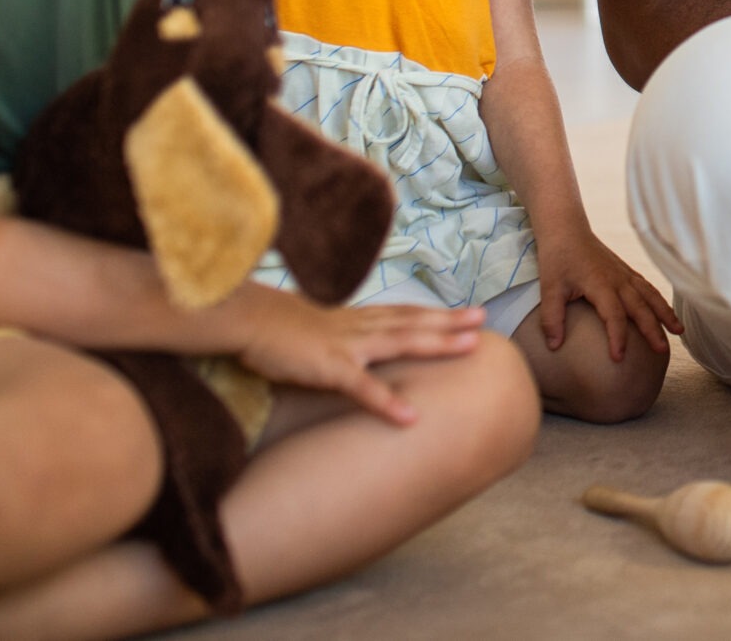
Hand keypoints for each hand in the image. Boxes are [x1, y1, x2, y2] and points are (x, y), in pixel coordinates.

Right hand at [230, 288, 485, 424]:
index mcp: (355, 319)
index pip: (405, 313)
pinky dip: (388, 402)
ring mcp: (346, 346)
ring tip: (471, 348)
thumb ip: (338, 338)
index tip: (469, 313)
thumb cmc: (273, 328)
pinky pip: (362, 388)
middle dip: (451, 322)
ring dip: (437, 344)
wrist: (244, 320)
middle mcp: (358, 327)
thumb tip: (350, 351)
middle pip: (414, 321)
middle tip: (486, 321)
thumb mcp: (314, 330)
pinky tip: (411, 417)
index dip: (438, 314)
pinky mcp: (328, 369)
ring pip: (401, 342)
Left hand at [534, 225, 683, 362]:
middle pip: (640, 307)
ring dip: (665, 314)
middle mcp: (618, 280)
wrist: (567, 230)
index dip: (617, 337)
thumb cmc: (557, 259)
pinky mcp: (626, 272)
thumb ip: (551, 318)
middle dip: (652, 330)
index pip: (614, 315)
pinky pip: (648, 288)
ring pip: (650, 296)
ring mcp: (625, 274)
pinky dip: (660, 301)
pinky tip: (667, 313)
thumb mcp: (549, 288)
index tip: (619, 358)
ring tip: (679, 331)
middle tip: (662, 351)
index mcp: (600, 284)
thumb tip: (554, 346)